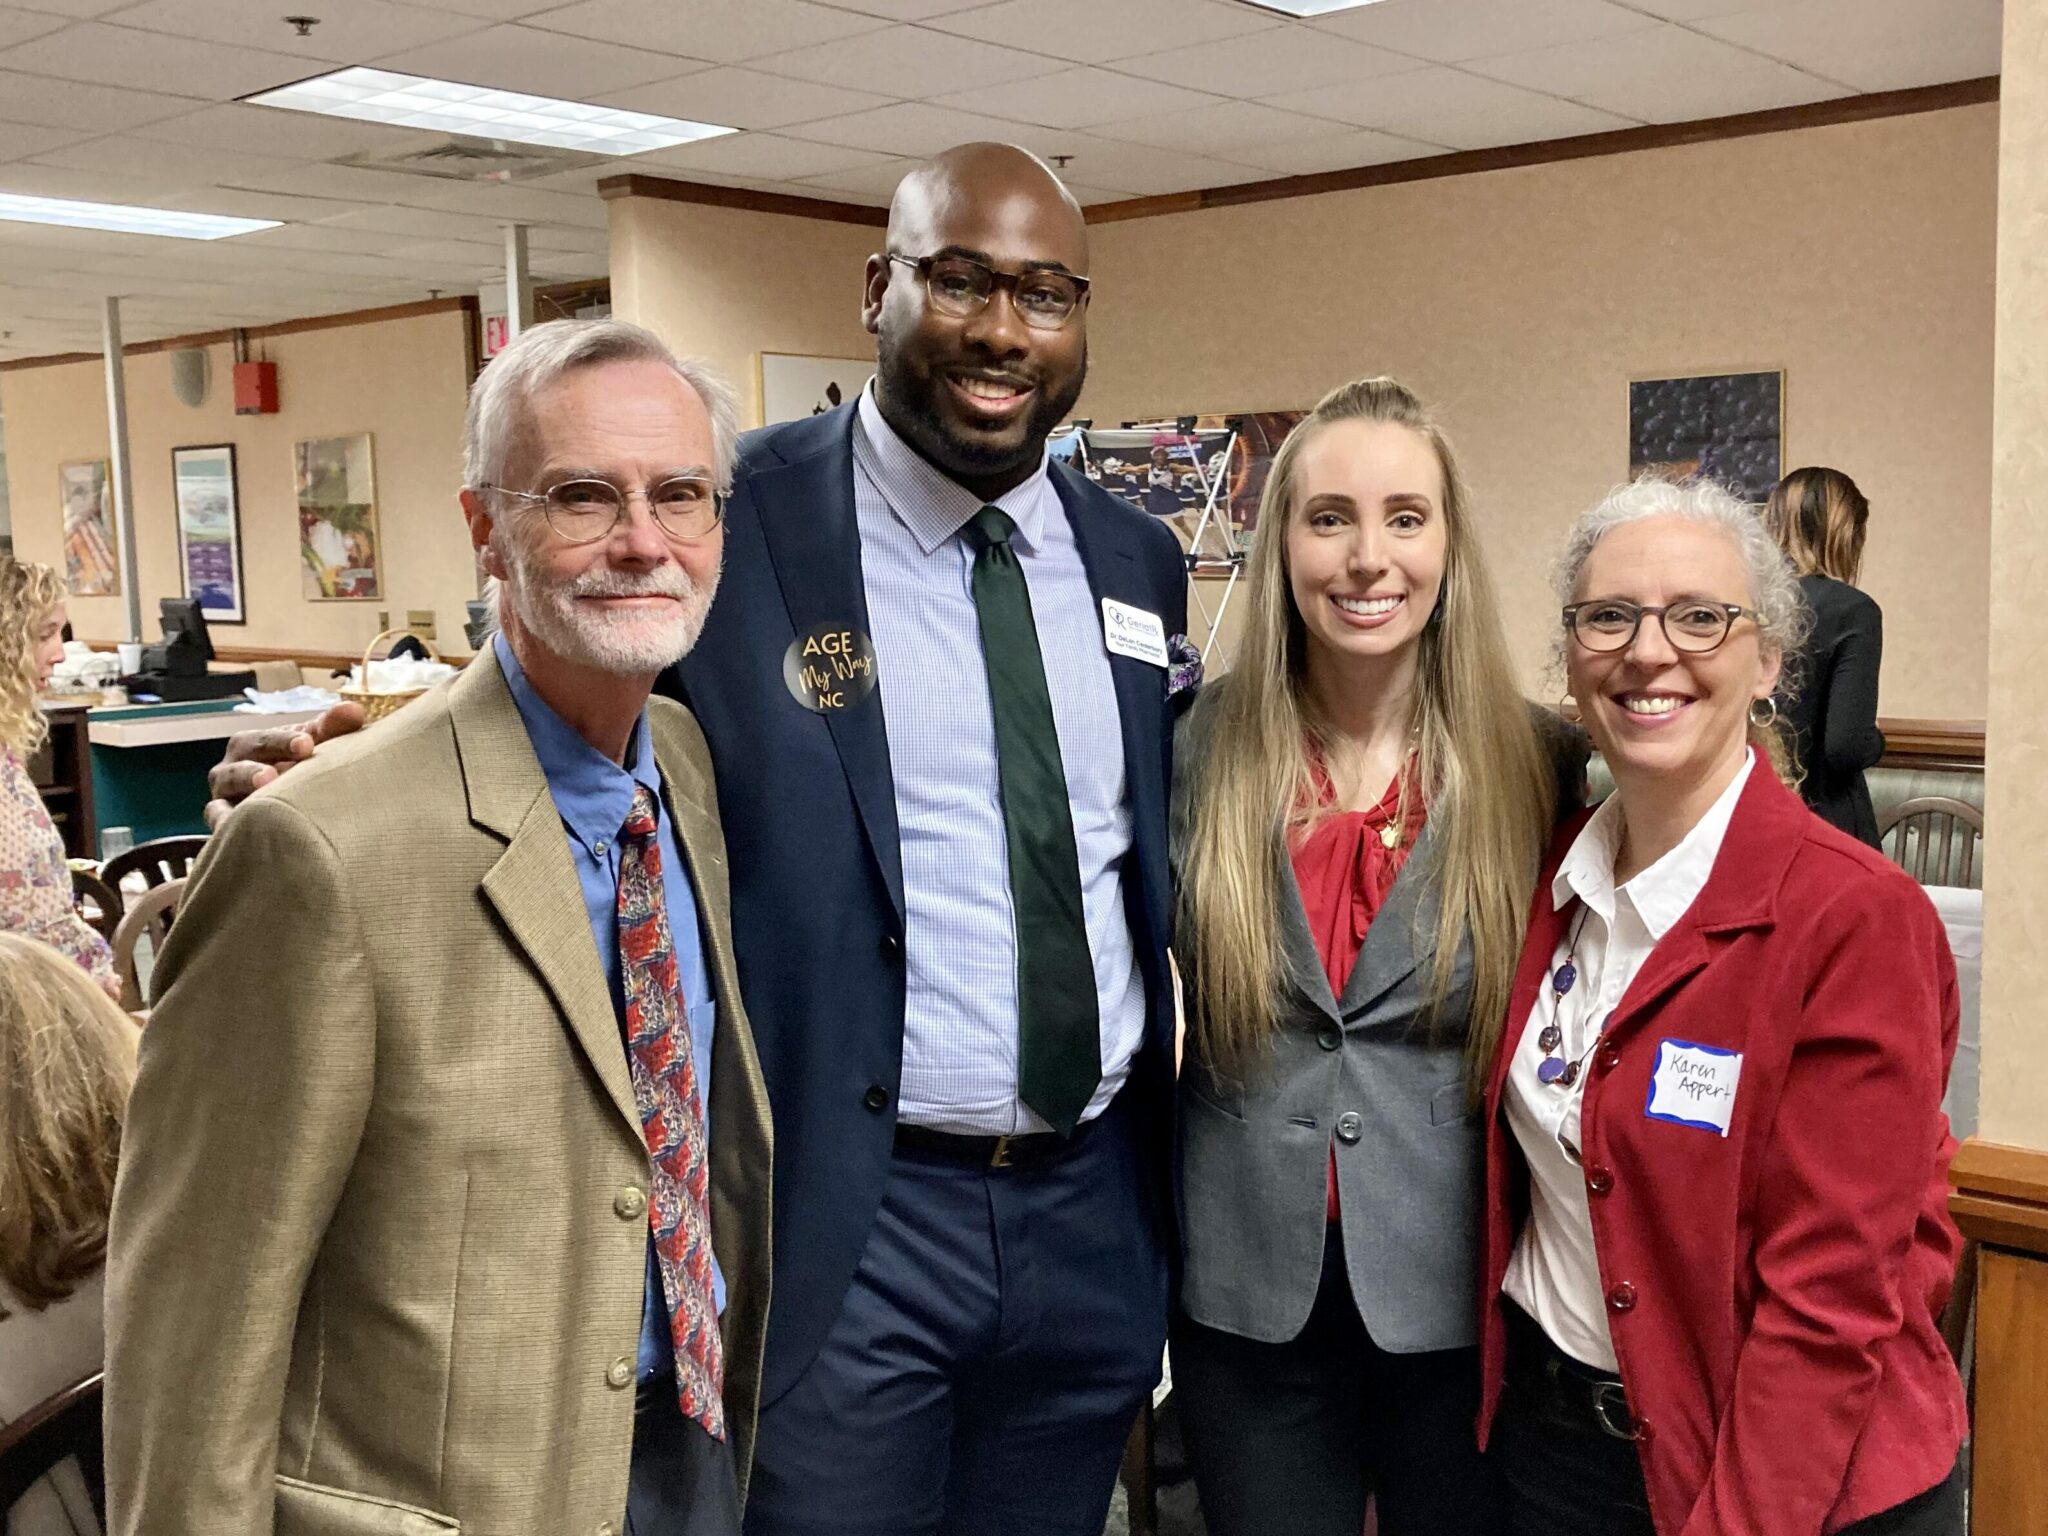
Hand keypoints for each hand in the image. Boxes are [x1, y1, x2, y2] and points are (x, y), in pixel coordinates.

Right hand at [203, 701, 367, 829]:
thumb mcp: (315, 751)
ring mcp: (226, 792)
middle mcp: (236, 763)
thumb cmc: (299, 776)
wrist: (280, 819)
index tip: (308, 744)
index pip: (272, 735)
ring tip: (266, 782)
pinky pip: (217, 817)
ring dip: (247, 778)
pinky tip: (235, 819)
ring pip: (230, 780)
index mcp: (258, 743)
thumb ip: (332, 730)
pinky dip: (223, 817)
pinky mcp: (220, 820)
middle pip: (249, 750)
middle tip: (298, 754)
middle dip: (272, 750)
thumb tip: (354, 710)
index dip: (288, 738)